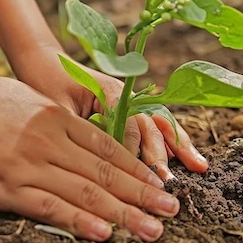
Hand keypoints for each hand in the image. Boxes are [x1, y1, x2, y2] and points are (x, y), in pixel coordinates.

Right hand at [0, 72, 179, 241]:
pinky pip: (49, 206)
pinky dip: (79, 221)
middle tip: (172, 212)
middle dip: (143, 194)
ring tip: (153, 229)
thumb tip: (74, 133)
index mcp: (53, 116)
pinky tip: (103, 233)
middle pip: (105, 172)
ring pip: (85, 192)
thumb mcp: (20, 98)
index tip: (160, 185)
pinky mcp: (3, 185)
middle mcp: (47, 139)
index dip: (137, 169)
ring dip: (124, 213)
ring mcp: (26, 163)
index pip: (107, 148)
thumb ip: (50, 118)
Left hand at [8, 43, 207, 178]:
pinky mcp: (127, 108)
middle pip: (149, 125)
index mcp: (109, 92)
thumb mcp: (56, 107)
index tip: (138, 178)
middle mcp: (125, 95)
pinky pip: (153, 125)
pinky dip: (171, 141)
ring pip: (159, 124)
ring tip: (199, 167)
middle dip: (161, 154)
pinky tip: (189, 158)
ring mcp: (129, 100)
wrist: (43, 61)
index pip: (129, 126)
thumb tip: (92, 161)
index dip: (134, 153)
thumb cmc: (45, 83)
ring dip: (178, 146)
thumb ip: (78, 129)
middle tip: (168, 182)